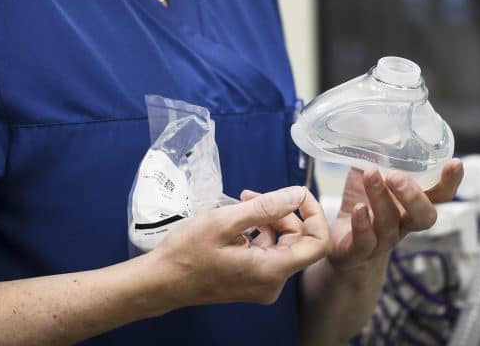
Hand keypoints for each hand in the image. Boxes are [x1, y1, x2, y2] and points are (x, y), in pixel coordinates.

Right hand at [154, 186, 330, 305]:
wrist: (161, 282)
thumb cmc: (187, 252)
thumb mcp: (225, 222)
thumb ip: (265, 207)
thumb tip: (297, 194)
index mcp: (271, 270)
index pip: (318, 243)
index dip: (314, 214)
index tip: (296, 194)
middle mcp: (272, 283)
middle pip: (299, 241)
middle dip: (283, 212)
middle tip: (252, 195)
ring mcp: (262, 284)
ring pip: (283, 244)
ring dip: (269, 220)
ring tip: (242, 204)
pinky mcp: (251, 281)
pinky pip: (267, 252)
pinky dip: (259, 232)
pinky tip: (237, 222)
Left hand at [327, 159, 463, 270]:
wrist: (340, 242)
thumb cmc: (361, 202)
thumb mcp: (367, 174)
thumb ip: (372, 152)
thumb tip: (364, 115)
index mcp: (411, 203)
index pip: (441, 195)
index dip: (451, 182)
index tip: (454, 162)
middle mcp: (403, 223)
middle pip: (424, 217)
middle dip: (414, 196)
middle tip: (397, 175)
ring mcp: (382, 239)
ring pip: (389, 223)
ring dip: (380, 197)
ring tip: (370, 174)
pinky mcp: (359, 251)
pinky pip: (366, 241)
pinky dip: (362, 224)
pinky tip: (358, 208)